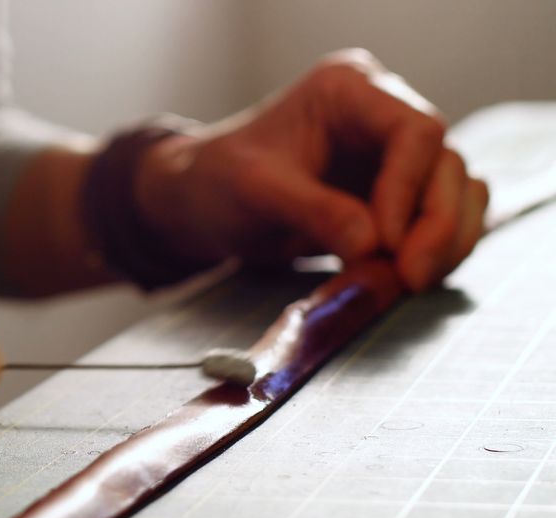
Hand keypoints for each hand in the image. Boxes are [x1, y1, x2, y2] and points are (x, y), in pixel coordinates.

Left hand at [137, 49, 487, 290]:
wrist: (201, 204)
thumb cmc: (216, 182)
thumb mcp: (254, 192)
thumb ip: (314, 212)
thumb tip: (373, 244)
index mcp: (349, 92)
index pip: (415, 130)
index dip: (409, 188)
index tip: (383, 242)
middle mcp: (382, 117)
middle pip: (446, 165)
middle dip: (436, 226)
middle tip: (408, 279)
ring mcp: (394, 159)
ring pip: (457, 195)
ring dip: (445, 245)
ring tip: (404, 285)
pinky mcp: (397, 199)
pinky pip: (443, 223)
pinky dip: (436, 254)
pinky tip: (402, 281)